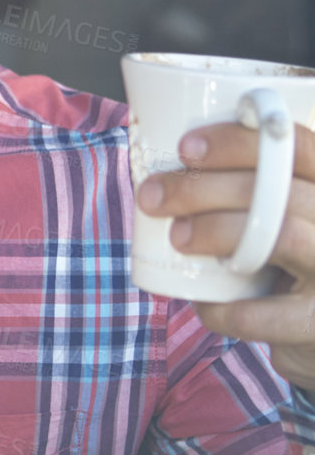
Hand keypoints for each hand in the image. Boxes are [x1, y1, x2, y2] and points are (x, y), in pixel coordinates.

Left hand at [135, 121, 314, 391]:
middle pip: (280, 189)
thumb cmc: (295, 270)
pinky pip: (261, 313)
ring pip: (281, 235)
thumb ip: (262, 194)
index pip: (299, 148)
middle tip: (154, 196)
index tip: (187, 148)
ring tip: (177, 237)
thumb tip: (175, 170)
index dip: (242, 142)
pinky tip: (202, 303)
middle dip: (205, 188)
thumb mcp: (292, 220)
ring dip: (216, 231)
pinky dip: (220, 308)